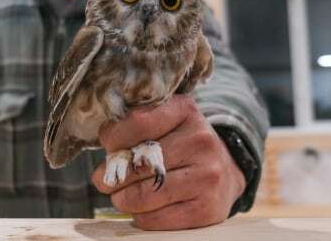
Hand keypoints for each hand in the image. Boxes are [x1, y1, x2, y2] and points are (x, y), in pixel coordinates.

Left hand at [92, 95, 245, 229]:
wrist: (226, 172)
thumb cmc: (181, 145)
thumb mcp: (166, 121)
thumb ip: (136, 126)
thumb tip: (107, 157)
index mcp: (186, 111)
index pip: (137, 122)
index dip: (114, 138)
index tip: (110, 147)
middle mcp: (200, 141)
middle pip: (138, 163)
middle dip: (112, 176)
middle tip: (104, 180)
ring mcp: (206, 176)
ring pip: (143, 195)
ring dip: (122, 199)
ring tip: (120, 196)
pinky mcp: (206, 209)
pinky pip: (155, 219)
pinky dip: (140, 217)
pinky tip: (143, 209)